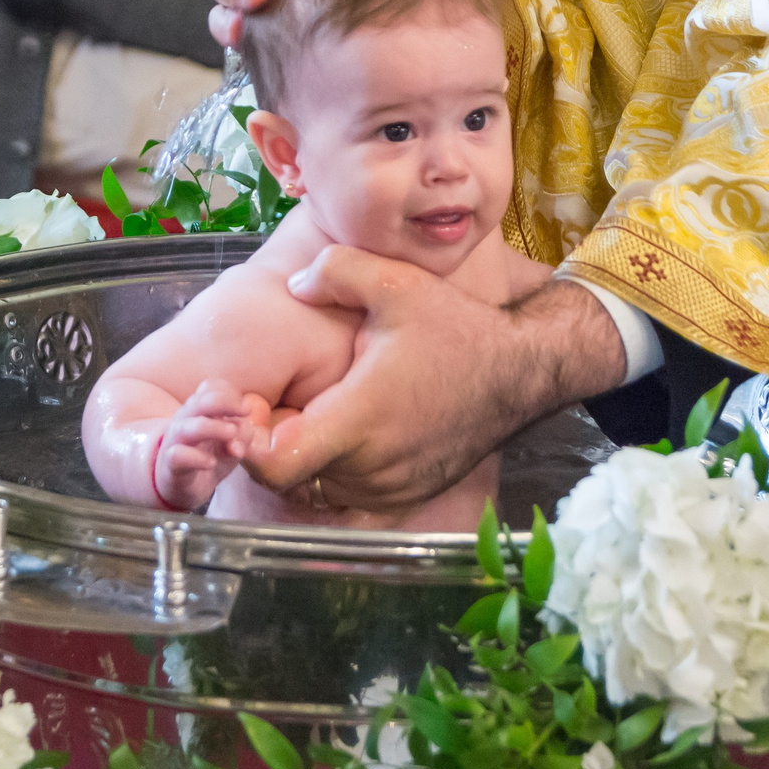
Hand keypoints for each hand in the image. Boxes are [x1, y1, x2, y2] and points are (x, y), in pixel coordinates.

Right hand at [155, 380, 271, 510]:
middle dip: (225, 403)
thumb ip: (242, 436)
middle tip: (244, 414)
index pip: (210, 388)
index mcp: (199, 409)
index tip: (245, 410)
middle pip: (201, 401)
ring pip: (190, 426)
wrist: (182, 483)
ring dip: (214, 428)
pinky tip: (211, 463)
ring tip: (231, 435)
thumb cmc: (209, 455)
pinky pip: (178, 455)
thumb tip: (238, 444)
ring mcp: (176, 440)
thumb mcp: (232, 444)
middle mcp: (186, 419)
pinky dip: (197, 458)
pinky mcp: (171, 463)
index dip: (230, 394)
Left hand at [245, 247, 624, 511]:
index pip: (274, 467)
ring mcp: (390, 488)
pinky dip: (338, 470)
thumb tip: (294, 286)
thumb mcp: (397, 284)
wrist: (520, 373)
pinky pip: (350, 494)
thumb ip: (336, 272)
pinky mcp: (406, 496)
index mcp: (357, 421)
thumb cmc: (456, 330)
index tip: (253, 410)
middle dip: (276, 441)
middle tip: (281, 399)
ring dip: (308, 457)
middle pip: (290, 476)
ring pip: (318, 488)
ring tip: (318, 410)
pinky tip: (351, 429)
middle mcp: (370, 467)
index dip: (248, 444)